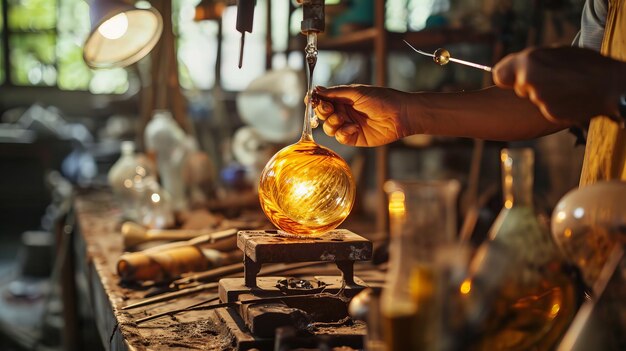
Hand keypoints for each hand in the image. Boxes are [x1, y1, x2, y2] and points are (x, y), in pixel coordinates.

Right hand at [313, 85, 409, 145]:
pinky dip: (343, 133)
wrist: (400, 115)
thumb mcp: (356, 92)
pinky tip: (353, 128)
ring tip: (343, 119)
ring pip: (329, 128)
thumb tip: (316, 90)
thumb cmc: (381, 99)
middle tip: (328, 109)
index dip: (315, 101)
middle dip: (322, 112)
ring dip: (332, 123)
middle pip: (322, 115)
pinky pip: (340, 138)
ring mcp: (348, 125)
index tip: (310, 100)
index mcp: (343, 98)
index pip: (323, 100)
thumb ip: (335, 93)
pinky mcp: (354, 138)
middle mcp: (344, 112)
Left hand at [493, 46, 625, 124]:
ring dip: (545, 96)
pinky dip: (555, 107)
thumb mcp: (557, 53)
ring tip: (566, 89)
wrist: (610, 85)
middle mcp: (528, 80)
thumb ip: (535, 62)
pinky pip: (546, 110)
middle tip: (552, 81)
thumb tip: (520, 67)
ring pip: (533, 99)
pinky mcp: (549, 113)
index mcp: (528, 61)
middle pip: (518, 88)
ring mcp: (538, 98)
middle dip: (530, 86)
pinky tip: (570, 100)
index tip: (513, 80)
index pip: (499, 74)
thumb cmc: (586, 64)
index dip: (507, 78)